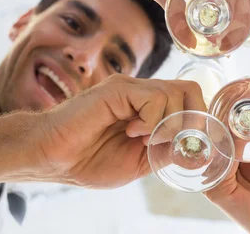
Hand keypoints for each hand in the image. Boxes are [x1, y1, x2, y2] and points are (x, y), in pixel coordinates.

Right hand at [32, 75, 204, 188]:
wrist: (52, 158)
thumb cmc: (89, 160)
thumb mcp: (139, 162)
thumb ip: (166, 152)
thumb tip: (197, 150)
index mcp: (150, 107)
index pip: (190, 99)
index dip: (197, 120)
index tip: (190, 145)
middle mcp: (143, 92)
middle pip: (190, 89)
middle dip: (193, 118)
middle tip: (178, 141)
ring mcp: (131, 88)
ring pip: (176, 93)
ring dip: (169, 124)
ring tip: (144, 140)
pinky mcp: (118, 89)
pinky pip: (155, 97)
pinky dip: (152, 120)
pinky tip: (133, 133)